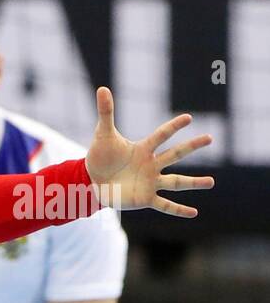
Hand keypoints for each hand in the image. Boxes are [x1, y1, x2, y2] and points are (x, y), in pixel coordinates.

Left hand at [86, 87, 214, 216]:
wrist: (92, 181)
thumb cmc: (100, 156)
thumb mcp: (103, 135)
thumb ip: (106, 113)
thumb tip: (102, 88)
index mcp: (143, 149)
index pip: (161, 135)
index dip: (173, 127)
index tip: (188, 118)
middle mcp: (151, 165)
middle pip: (175, 154)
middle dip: (192, 147)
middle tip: (210, 138)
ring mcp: (150, 182)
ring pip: (176, 182)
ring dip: (193, 183)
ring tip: (211, 182)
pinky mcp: (145, 198)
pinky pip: (165, 205)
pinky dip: (178, 210)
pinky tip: (194, 213)